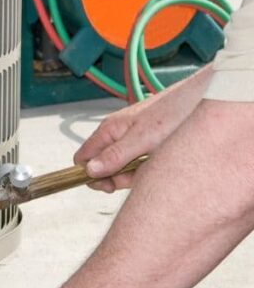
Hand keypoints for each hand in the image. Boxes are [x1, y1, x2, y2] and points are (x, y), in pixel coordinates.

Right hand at [74, 66, 210, 191]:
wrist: (204, 100)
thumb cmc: (174, 113)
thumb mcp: (142, 139)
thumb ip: (115, 155)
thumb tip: (89, 170)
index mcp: (110, 130)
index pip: (83, 157)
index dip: (89, 175)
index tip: (106, 187)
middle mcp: (118, 135)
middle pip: (102, 165)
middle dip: (113, 179)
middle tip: (130, 182)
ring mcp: (133, 140)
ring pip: (122, 167)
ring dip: (132, 176)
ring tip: (150, 170)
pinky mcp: (148, 145)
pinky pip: (138, 164)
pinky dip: (145, 170)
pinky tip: (158, 167)